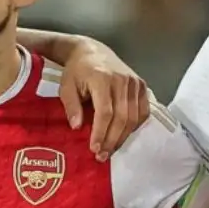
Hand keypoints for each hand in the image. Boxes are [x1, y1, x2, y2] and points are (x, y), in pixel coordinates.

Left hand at [60, 39, 150, 160]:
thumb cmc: (77, 71)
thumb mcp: (66, 87)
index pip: (105, 112)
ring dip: (123, 137)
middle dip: (112, 140)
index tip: (94, 148)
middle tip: (102, 156)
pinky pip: (142, 111)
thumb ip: (71, 106)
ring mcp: (134, 82)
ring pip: (133, 117)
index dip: (101, 133)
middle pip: (122, 118)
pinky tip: (123, 135)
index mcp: (102, 79)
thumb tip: (77, 128)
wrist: (92, 51)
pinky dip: (134, 126)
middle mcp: (122, 80)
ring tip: (111, 150)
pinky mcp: (141, 85)